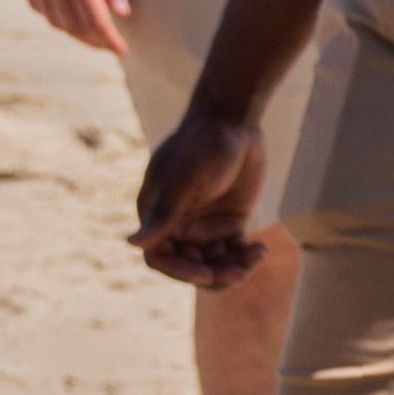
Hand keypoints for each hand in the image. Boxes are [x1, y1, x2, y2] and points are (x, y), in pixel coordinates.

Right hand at [18, 0, 134, 53]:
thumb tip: (121, 13)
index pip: (97, 20)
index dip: (109, 40)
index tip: (121, 51)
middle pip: (75, 26)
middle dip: (93, 39)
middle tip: (108, 43)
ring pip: (55, 21)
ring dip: (74, 31)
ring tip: (90, 32)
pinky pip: (39, 7)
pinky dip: (54, 17)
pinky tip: (64, 14)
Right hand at [132, 109, 269, 288]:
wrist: (233, 120)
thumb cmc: (201, 145)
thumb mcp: (183, 181)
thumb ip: (163, 214)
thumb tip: (132, 243)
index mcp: (157, 215)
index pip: (160, 259)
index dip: (181, 272)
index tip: (207, 273)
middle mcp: (179, 224)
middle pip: (190, 266)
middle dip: (213, 274)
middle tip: (238, 272)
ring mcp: (206, 224)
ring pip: (215, 263)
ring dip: (233, 269)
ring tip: (254, 258)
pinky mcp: (231, 220)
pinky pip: (236, 251)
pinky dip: (247, 256)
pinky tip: (261, 248)